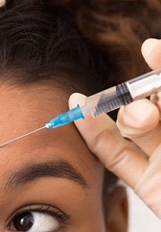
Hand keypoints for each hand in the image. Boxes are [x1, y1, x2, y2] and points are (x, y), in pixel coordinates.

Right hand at [69, 38, 160, 217]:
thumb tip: (150, 49)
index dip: (158, 67)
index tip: (150, 51)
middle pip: (147, 104)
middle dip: (142, 98)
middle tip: (154, 110)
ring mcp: (160, 159)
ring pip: (130, 128)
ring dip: (127, 116)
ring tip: (146, 121)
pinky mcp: (145, 183)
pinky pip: (114, 155)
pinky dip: (94, 135)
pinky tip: (79, 114)